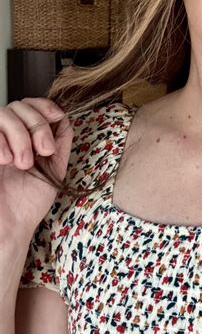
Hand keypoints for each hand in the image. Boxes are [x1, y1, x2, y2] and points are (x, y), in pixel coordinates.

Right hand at [0, 98, 73, 246]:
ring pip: (3, 112)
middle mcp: (5, 137)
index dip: (43, 105)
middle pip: (18, 105)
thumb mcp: (54, 167)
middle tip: (43, 151)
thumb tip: (64, 116)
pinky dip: (0, 142)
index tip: (56, 117)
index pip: (29, 104)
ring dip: (19, 135)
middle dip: (36, 124)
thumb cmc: (28, 203)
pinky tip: (4, 161)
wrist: (8, 228)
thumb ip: (59, 141)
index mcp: (24, 137)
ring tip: (23, 163)